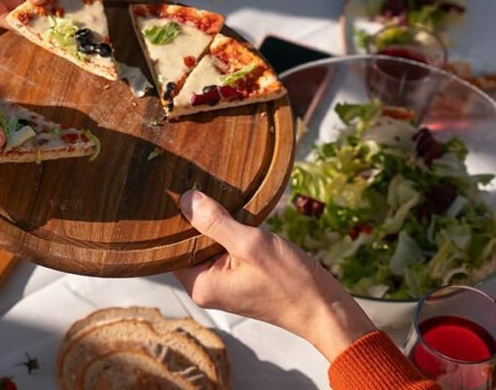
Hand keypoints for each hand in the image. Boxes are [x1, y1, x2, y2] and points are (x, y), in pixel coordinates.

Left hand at [174, 191, 374, 360]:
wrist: (325, 310)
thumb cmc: (291, 283)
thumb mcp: (251, 244)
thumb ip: (215, 222)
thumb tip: (185, 200)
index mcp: (200, 285)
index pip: (170, 247)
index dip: (173, 220)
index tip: (174, 190)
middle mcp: (206, 287)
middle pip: (187, 244)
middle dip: (195, 219)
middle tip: (197, 186)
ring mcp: (222, 284)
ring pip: (207, 244)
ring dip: (215, 224)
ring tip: (216, 195)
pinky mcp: (238, 278)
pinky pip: (224, 249)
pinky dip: (229, 232)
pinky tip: (236, 214)